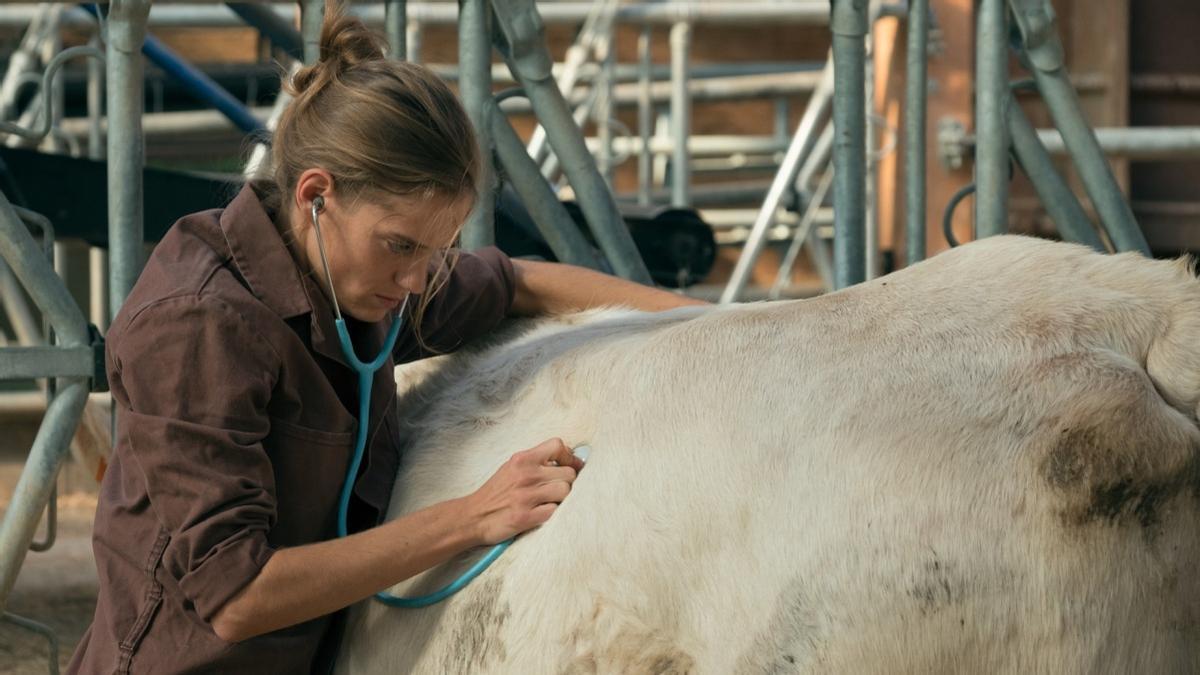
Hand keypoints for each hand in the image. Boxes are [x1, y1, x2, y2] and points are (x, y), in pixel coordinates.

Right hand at [462, 438, 584, 544]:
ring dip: (561, 499)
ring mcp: (526, 496)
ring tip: (549, 502)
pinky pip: (555, 511)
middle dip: (567, 483)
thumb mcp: (512, 467)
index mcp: (522, 459)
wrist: (473, 516)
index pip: (557, 445)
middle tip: (556, 490)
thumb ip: (536, 461)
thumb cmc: (495, 493)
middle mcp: (525, 475)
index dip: (569, 456)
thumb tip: (569, 458)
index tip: (571, 466)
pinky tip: (541, 513)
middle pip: (568, 473)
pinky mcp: (526, 517)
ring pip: (565, 492)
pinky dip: (552, 513)